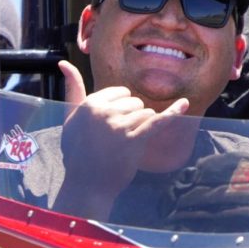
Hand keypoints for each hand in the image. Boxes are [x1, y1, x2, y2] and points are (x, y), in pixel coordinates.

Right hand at [53, 60, 187, 218]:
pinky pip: (157, 122)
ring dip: (141, 127)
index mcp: (90, 103)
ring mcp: (120, 126)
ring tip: (123, 144)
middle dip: (131, 117)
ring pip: (145, 113)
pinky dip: (173, 113)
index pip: (120, 92)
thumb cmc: (77, 151)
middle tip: (114, 139)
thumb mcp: (70, 117)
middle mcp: (104, 112)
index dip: (120, 108)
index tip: (110, 125)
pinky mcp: (134, 141)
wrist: (86, 185)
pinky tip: (185, 104)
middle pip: (135, 102)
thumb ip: (72, 88)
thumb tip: (64, 62)